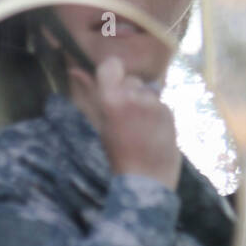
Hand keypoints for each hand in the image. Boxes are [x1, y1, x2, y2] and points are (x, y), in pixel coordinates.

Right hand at [70, 57, 180, 190]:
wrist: (146, 180)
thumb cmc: (118, 153)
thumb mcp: (100, 122)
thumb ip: (90, 92)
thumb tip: (76, 70)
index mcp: (111, 99)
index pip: (111, 64)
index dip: (113, 72)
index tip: (113, 86)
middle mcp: (133, 96)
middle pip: (131, 79)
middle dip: (130, 92)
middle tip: (127, 117)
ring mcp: (153, 104)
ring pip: (147, 91)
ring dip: (144, 103)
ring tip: (141, 127)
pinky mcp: (169, 112)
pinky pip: (161, 103)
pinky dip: (157, 113)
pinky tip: (153, 131)